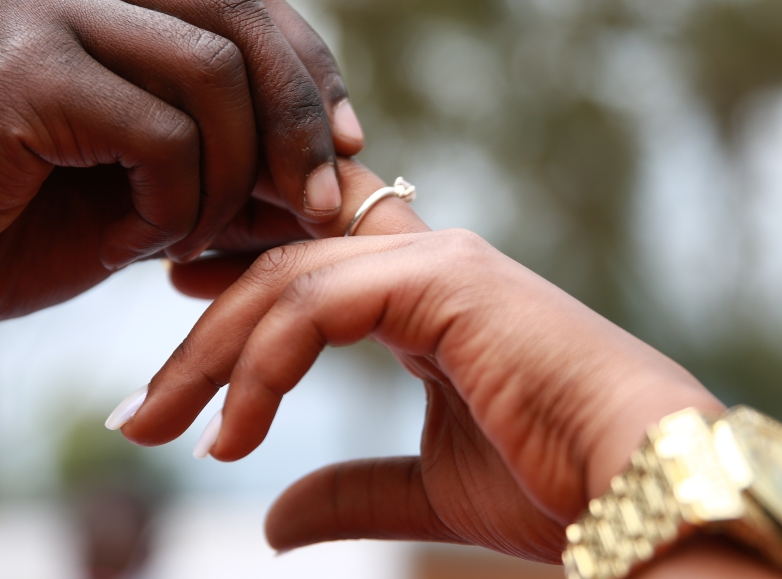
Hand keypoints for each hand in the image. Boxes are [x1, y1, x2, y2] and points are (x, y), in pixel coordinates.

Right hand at [0, 0, 363, 366]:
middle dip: (299, 115)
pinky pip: (161, 132)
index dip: (309, 68)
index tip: (351, 144)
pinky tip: (134, 240)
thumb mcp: (149, 194)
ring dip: (228, 177)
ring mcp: (43, 13)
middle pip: (240, 11)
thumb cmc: (10, 230)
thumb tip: (341, 176)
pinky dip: (174, 201)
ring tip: (185, 237)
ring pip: (211, 73)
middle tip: (319, 202)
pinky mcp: (23, 70)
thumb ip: (231, 171)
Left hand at [118, 160, 781, 575]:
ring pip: (286, 281)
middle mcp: (429, 262)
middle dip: (199, 338)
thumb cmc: (560, 487)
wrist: (645, 491)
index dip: (234, 281)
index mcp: (428, 297)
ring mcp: (438, 261)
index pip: (310, 263)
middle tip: (137, 412)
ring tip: (157, 429)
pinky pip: (317, 305)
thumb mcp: (426, 491)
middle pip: (279, 270)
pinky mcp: (444, 279)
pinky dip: (263, 366)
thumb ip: (351, 491)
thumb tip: (270, 520)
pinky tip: (231, 434)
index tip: (174, 330)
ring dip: (210, 356)